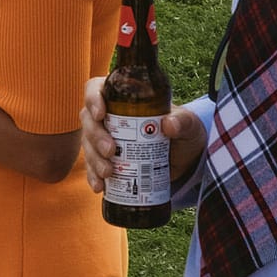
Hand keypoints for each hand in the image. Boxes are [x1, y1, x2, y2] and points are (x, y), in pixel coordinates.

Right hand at [80, 77, 204, 192]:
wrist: (185, 160)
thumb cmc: (184, 133)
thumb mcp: (188, 124)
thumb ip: (182, 121)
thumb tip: (169, 124)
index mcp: (123, 99)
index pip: (96, 89)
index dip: (93, 99)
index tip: (101, 114)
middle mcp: (108, 117)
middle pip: (88, 120)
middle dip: (96, 137)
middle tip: (110, 151)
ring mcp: (104, 139)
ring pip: (88, 145)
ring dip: (93, 159)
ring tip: (108, 173)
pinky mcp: (105, 160)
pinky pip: (92, 167)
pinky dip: (93, 176)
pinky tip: (99, 186)